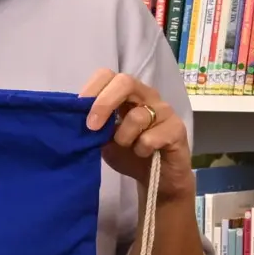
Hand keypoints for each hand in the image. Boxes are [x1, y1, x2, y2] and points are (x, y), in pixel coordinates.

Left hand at [80, 72, 193, 198]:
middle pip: (125, 82)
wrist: (159, 179)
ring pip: (137, 116)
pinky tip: (144, 154)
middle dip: (104, 103)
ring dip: (123, 137)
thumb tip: (76, 118)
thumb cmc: (130, 155)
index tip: (78, 108)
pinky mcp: (177, 129)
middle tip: (92, 126)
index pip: (108, 75)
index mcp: (127, 94)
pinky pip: (150, 137)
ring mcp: (164, 111)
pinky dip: (141, 149)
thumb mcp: (105, 140)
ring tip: (127, 147)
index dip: (92, 88)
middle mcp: (147, 96)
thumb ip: (95, 126)